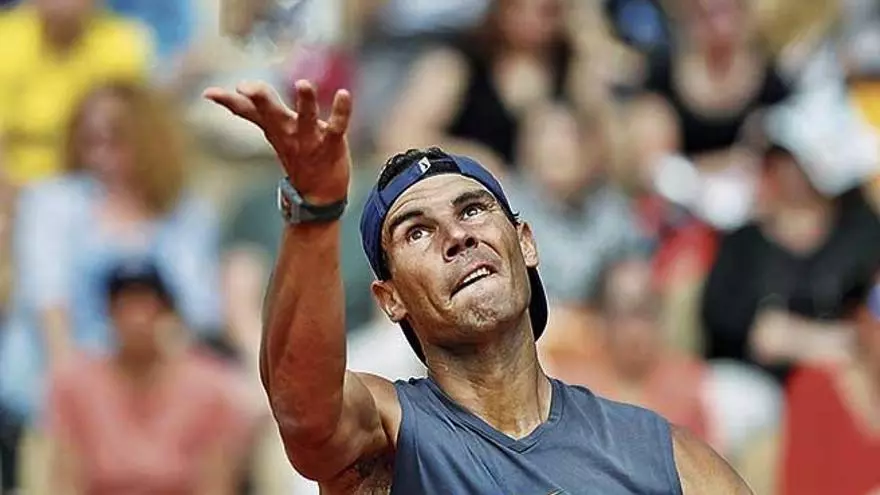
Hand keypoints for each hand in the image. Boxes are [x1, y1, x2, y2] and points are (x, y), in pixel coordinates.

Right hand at [203, 79, 352, 203]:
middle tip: (245, 87)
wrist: (319, 195)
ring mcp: (310, 139)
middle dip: (259, 98)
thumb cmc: (296, 155)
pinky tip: (344, 94)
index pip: (246, 111)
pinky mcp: (332, 144)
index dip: (228, 102)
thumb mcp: (271, 132)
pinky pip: (337, 127)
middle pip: (270, 112)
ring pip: (306, 118)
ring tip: (303, 84)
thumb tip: (228, 91)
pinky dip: (342, 111)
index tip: (209, 93)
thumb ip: (253, 111)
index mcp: (273, 126)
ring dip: (305, 102)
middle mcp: (288, 131)